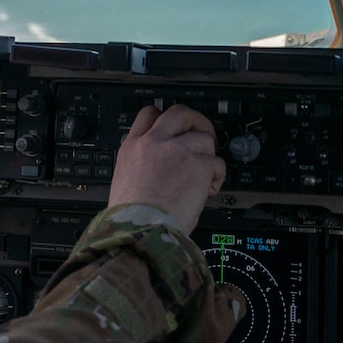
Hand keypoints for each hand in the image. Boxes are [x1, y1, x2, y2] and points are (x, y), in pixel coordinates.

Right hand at [108, 104, 225, 231]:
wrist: (140, 229)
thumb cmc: (131, 217)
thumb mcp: (124, 180)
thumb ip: (141, 164)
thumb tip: (159, 166)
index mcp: (133, 147)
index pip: (148, 114)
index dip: (164, 117)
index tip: (174, 128)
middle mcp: (155, 143)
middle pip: (180, 112)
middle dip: (195, 121)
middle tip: (202, 135)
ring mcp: (178, 151)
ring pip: (204, 138)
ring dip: (208, 156)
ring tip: (205, 175)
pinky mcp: (198, 165)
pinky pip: (217, 163)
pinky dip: (217, 177)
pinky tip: (207, 190)